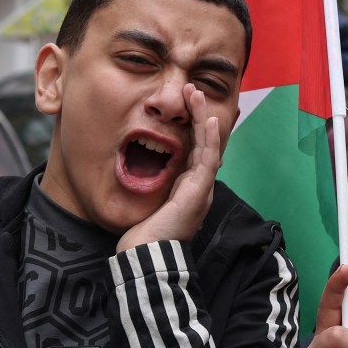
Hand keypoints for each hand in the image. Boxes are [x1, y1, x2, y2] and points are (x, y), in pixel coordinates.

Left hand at [117, 86, 219, 252]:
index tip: (189, 106)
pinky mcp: (199, 191)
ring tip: (195, 94)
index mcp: (188, 188)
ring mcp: (202, 188)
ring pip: (209, 146)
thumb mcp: (146, 203)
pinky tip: (207, 120)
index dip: (196, 128)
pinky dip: (209, 139)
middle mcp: (199, 186)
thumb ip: (149, 186)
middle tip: (191, 91)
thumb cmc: (143, 235)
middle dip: (199, 115)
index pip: (196, 151)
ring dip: (203, 118)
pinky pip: (208, 159)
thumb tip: (138, 171)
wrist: (147, 255)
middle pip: (205, 143)